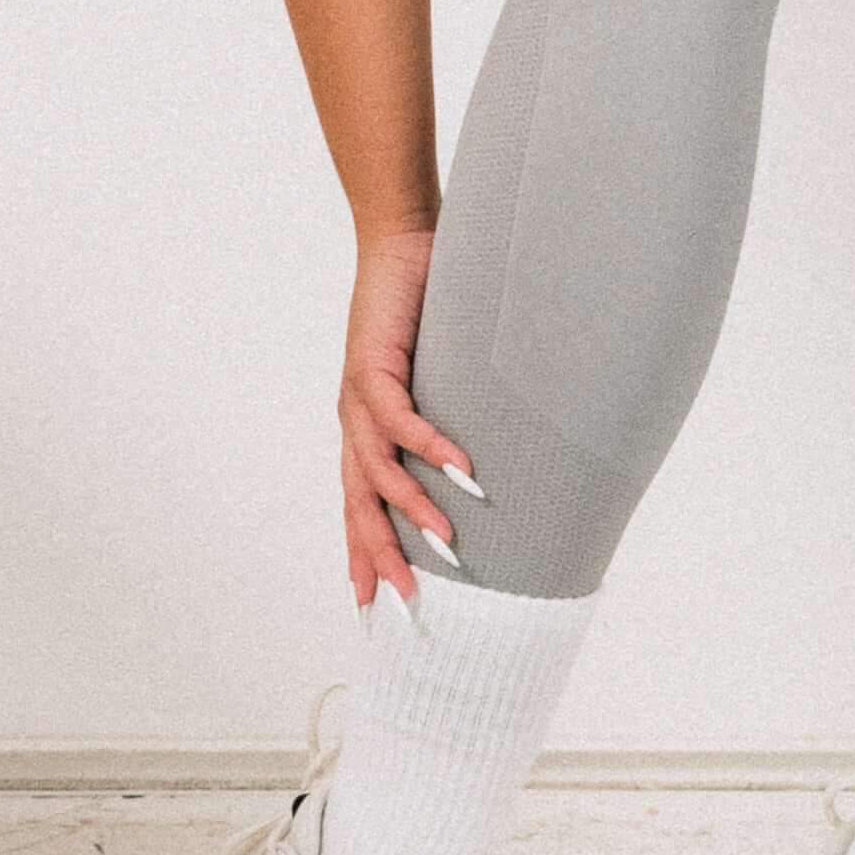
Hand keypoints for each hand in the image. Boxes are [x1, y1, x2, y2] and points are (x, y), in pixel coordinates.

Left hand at [338, 223, 478, 612]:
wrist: (404, 247)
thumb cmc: (427, 316)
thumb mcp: (442, 387)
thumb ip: (456, 427)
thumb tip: (497, 471)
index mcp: (367, 434)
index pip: (359, 508)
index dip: (364, 556)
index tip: (373, 607)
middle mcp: (356, 423)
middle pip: (359, 504)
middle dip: (382, 554)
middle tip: (408, 601)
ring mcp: (359, 397)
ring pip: (376, 469)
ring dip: (413, 506)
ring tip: (447, 539)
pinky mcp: (371, 363)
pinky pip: (397, 417)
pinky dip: (428, 444)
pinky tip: (458, 468)